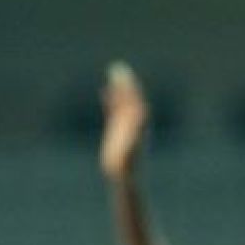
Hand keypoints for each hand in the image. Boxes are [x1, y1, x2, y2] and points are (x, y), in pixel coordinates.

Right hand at [99, 61, 148, 180]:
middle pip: (129, 98)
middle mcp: (134, 121)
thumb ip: (137, 130)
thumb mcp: (132, 148)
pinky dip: (110, 101)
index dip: (129, 89)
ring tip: (113, 73)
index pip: (135, 101)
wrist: (126, 177)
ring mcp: (125, 125)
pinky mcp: (117, 130)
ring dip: (117, 89)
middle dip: (124, 84)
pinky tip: (103, 92)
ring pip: (121, 103)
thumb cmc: (129, 165)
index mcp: (139, 123)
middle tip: (117, 68)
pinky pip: (113, 111)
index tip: (123, 75)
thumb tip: (141, 114)